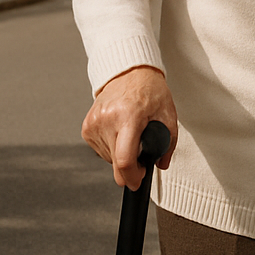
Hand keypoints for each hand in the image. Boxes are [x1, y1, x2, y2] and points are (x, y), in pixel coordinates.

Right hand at [81, 66, 178, 189]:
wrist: (129, 73)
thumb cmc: (150, 91)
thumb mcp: (168, 114)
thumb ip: (168, 143)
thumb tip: (161, 164)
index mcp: (129, 116)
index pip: (124, 158)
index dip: (132, 176)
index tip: (137, 181)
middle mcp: (107, 119)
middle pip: (115, 162)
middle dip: (130, 168)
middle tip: (141, 155)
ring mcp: (94, 123)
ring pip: (107, 158)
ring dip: (120, 155)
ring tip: (131, 134)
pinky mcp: (86, 126)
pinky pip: (99, 149)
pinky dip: (111, 147)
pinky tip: (119, 132)